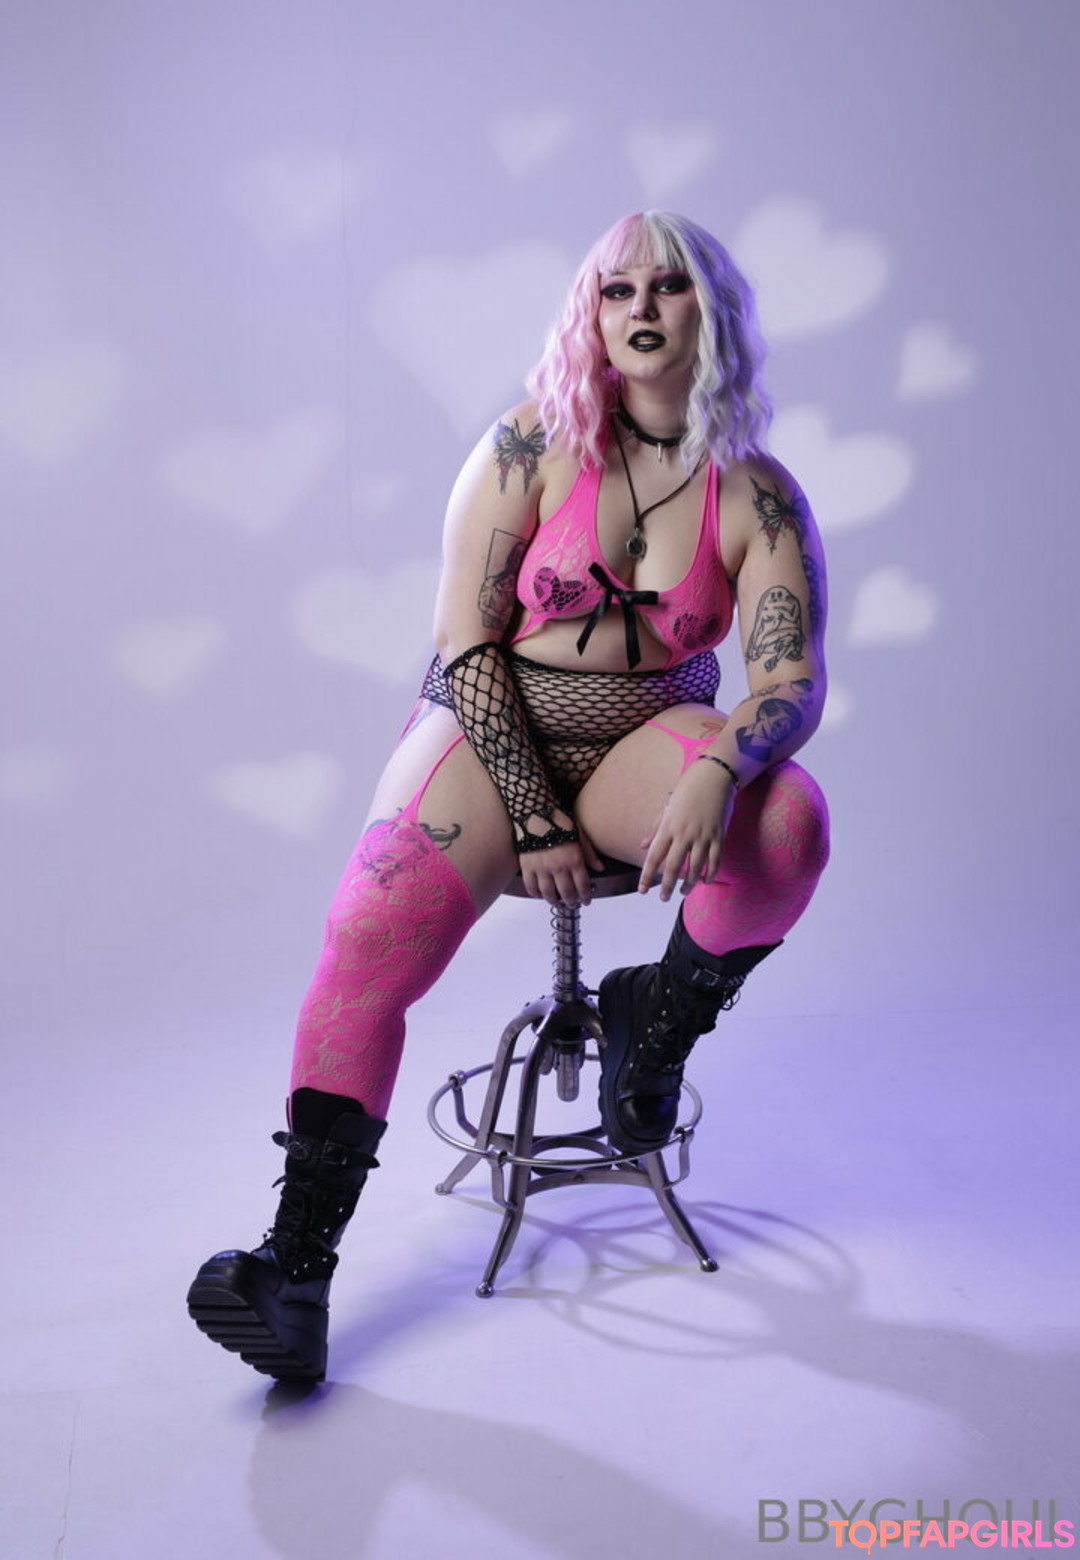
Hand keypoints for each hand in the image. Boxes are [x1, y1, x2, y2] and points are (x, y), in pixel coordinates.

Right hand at [518, 815, 604, 907]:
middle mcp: (559, 867)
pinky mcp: (527, 867)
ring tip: (557, 901)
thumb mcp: (580, 834)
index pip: (583, 886)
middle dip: (571, 902)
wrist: (536, 812)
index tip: (586, 900)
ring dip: (554, 901)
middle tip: (572, 903)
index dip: (586, 896)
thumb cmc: (559, 820)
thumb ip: (589, 853)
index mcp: (574, 860)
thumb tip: (600, 867)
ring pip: (548, 893)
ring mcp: (542, 868)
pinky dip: (535, 894)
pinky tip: (540, 894)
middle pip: (567, 893)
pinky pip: (531, 887)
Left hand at [639, 761, 735, 900]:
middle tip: (663, 899)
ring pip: (695, 867)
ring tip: (683, 893)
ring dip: (689, 884)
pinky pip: (715, 860)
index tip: (642, 890)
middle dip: (667, 886)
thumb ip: (654, 828)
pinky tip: (705, 881)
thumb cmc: (687, 790)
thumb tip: (642, 846)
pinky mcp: (719, 835)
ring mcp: (703, 835)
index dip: (647, 875)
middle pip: (674, 866)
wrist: (713, 776)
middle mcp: (684, 833)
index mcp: (668, 826)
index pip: (654, 856)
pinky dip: (710, 873)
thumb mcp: (666, 807)